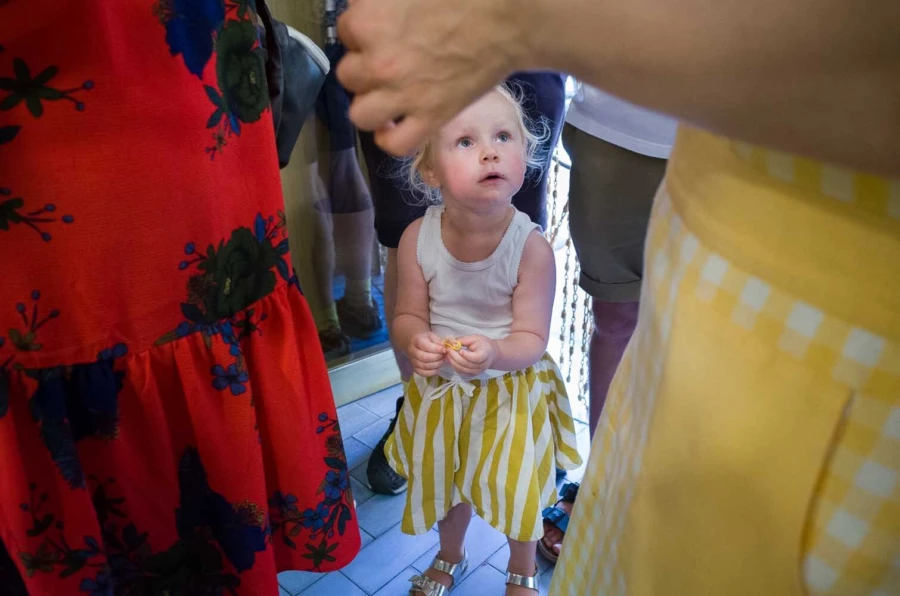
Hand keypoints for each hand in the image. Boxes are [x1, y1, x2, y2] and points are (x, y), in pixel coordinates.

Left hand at [336, 0, 522, 155]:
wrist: (506, 20)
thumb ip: (381, 2)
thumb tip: (372, 10)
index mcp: (369, 22)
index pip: (346, 32)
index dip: (365, 31)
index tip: (386, 31)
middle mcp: (378, 63)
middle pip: (349, 75)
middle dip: (366, 67)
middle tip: (391, 61)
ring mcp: (403, 95)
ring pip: (361, 114)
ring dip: (371, 105)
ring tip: (388, 96)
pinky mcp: (429, 119)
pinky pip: (394, 144)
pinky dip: (391, 138)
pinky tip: (397, 125)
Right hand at [407, 332, 446, 376]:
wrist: (415, 344)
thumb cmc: (426, 339)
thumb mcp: (432, 336)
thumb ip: (438, 341)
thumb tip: (444, 349)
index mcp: (416, 340)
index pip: (425, 346)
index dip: (436, 349)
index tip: (444, 350)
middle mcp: (412, 351)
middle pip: (424, 357)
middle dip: (437, 357)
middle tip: (443, 356)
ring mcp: (413, 361)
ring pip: (424, 366)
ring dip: (436, 365)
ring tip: (441, 361)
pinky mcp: (415, 368)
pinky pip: (423, 373)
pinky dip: (432, 372)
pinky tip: (437, 368)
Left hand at [446, 335, 497, 376]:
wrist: (491, 354)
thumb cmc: (483, 344)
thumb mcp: (475, 338)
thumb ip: (464, 340)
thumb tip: (452, 342)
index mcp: (485, 354)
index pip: (476, 358)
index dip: (467, 355)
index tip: (459, 349)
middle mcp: (482, 365)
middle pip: (467, 364)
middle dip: (455, 356)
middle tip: (448, 349)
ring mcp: (477, 372)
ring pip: (462, 369)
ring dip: (453, 362)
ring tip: (448, 354)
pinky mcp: (472, 375)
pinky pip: (461, 372)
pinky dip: (454, 366)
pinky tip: (451, 359)